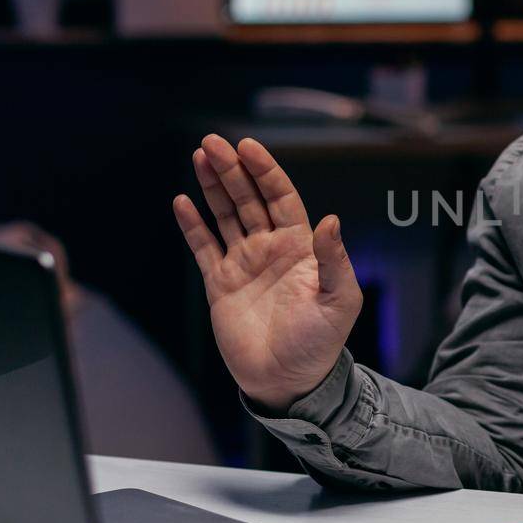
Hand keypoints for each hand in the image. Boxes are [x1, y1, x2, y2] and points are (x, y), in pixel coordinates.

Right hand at [172, 134, 361, 412]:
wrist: (288, 381)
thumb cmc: (320, 343)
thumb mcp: (340, 301)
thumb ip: (335, 260)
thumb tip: (331, 220)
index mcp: (300, 247)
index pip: (280, 197)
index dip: (265, 171)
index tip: (248, 146)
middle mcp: (270, 249)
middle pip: (248, 199)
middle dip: (232, 170)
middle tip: (213, 142)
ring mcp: (244, 264)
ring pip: (225, 215)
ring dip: (212, 187)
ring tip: (199, 156)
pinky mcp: (220, 284)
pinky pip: (204, 248)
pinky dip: (193, 225)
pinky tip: (182, 201)